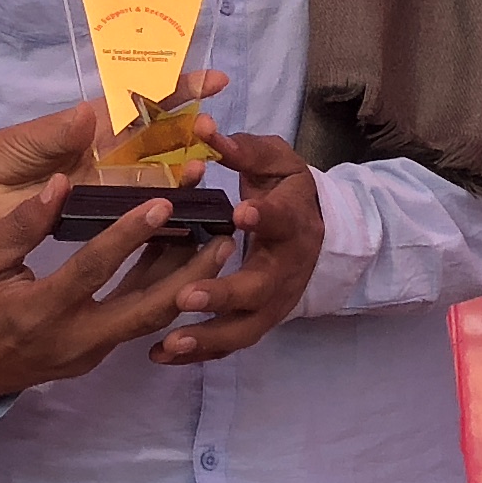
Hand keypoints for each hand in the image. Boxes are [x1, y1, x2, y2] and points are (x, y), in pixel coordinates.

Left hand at [0, 76, 223, 229]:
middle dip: (189, 132)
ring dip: (181, 171)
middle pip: (160, 139)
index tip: (215, 81)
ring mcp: (108, 183)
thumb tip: (90, 114)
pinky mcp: (100, 213)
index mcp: (96, 123)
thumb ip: (61, 130)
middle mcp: (110, 151)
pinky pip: (135, 209)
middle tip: (209, 130)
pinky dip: (160, 208)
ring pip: (156, 175)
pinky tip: (182, 207)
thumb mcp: (30, 138)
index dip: (179, 89)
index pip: (145, 100)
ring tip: (202, 168)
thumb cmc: (0, 157)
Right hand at [0, 175, 235, 403]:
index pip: (94, 269)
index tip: (163, 203)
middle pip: (147, 309)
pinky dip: (160, 293)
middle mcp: (74, 339)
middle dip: (192, 275)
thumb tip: (62, 183)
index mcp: (40, 311)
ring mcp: (87, 354)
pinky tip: (179, 261)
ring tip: (219, 246)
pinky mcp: (93, 358)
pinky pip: (134, 323)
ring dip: (186, 284)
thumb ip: (21, 225)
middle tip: (225, 236)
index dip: (129, 235)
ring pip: (148, 320)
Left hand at [149, 134, 325, 364]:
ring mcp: (274, 301)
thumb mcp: (275, 162)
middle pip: (260, 288)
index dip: (263, 218)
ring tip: (171, 340)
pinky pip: (231, 344)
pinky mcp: (259, 321)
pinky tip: (162, 354)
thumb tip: (205, 128)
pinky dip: (200, 353)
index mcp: (293, 221)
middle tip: (187, 296)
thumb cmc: (287, 191)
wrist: (320, 232)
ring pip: (245, 327)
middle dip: (224, 294)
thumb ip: (244, 150)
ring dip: (209, 336)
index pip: (282, 220)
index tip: (239, 214)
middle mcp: (286, 268)